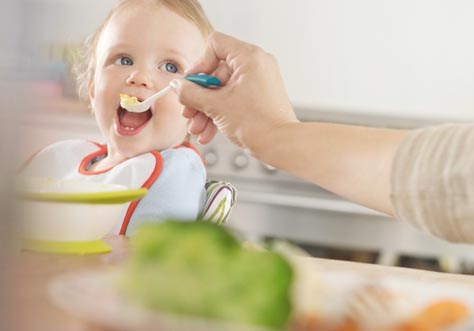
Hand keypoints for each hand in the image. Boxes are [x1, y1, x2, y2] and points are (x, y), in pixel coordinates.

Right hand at [172, 32, 297, 154]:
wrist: (281, 145)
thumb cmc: (259, 124)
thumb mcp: (216, 106)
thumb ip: (191, 93)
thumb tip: (178, 86)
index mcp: (249, 57)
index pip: (216, 45)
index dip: (200, 64)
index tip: (192, 84)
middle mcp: (257, 65)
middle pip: (217, 72)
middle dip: (200, 96)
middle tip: (189, 111)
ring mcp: (259, 81)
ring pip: (224, 89)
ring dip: (207, 109)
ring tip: (198, 128)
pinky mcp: (260, 97)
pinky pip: (234, 98)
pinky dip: (220, 113)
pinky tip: (209, 131)